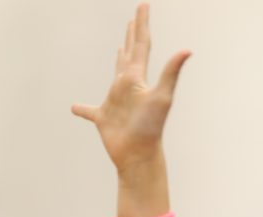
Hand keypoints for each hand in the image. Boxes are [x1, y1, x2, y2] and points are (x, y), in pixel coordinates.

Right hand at [71, 4, 189, 173]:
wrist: (139, 155)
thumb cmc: (150, 128)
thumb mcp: (161, 97)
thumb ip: (171, 72)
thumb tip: (187, 50)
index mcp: (137, 78)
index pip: (141, 45)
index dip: (141, 25)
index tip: (143, 5)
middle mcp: (128, 86)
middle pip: (129, 55)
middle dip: (132, 36)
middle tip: (133, 19)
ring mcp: (116, 102)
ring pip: (115, 75)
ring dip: (117, 60)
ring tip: (117, 49)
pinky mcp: (104, 118)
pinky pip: (89, 111)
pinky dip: (82, 109)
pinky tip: (75, 108)